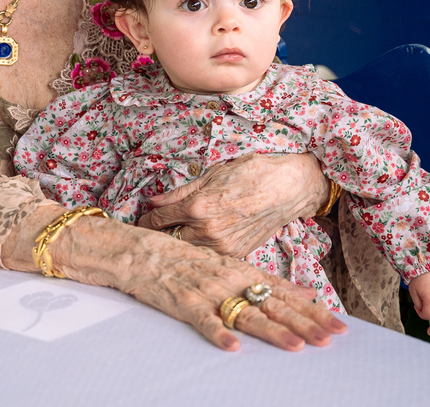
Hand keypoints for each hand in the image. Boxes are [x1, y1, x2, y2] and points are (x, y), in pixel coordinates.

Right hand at [123, 240, 347, 351]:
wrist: (142, 250)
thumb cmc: (188, 260)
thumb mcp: (232, 265)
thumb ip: (270, 280)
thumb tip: (308, 293)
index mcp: (245, 272)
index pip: (286, 294)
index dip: (313, 311)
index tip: (338, 325)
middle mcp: (232, 280)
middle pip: (274, 305)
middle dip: (303, 323)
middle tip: (329, 339)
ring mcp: (209, 291)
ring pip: (246, 313)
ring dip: (272, 331)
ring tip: (296, 346)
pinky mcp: (184, 301)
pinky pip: (203, 319)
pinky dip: (218, 333)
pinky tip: (233, 347)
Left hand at [136, 153, 328, 257]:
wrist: (288, 188)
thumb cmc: (253, 174)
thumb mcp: (212, 174)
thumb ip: (180, 192)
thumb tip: (153, 201)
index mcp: (198, 207)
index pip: (157, 221)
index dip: (145, 221)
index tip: (141, 221)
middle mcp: (208, 231)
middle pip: (168, 241)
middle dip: (159, 235)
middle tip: (153, 231)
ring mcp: (223, 247)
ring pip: (187, 252)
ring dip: (180, 245)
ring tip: (176, 235)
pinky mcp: (236, 255)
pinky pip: (208, 256)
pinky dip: (200, 249)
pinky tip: (200, 239)